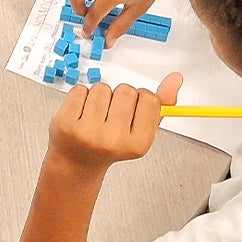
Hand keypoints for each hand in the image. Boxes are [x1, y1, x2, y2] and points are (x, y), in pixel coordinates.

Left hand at [48, 74, 182, 171]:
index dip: (141, 99)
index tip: (133, 111)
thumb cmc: (110, 144)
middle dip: (120, 97)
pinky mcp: (66, 122)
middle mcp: (113, 140)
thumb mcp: (141, 130)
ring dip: (100, 96)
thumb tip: (175, 79)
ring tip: (96, 115)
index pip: (150, 99)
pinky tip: (81, 114)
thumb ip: (161, 105)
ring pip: (102, 88)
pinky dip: (81, 96)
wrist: (76, 162)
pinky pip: (80, 89)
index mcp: (138, 144)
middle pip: (126, 90)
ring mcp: (88, 132)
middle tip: (112, 116)